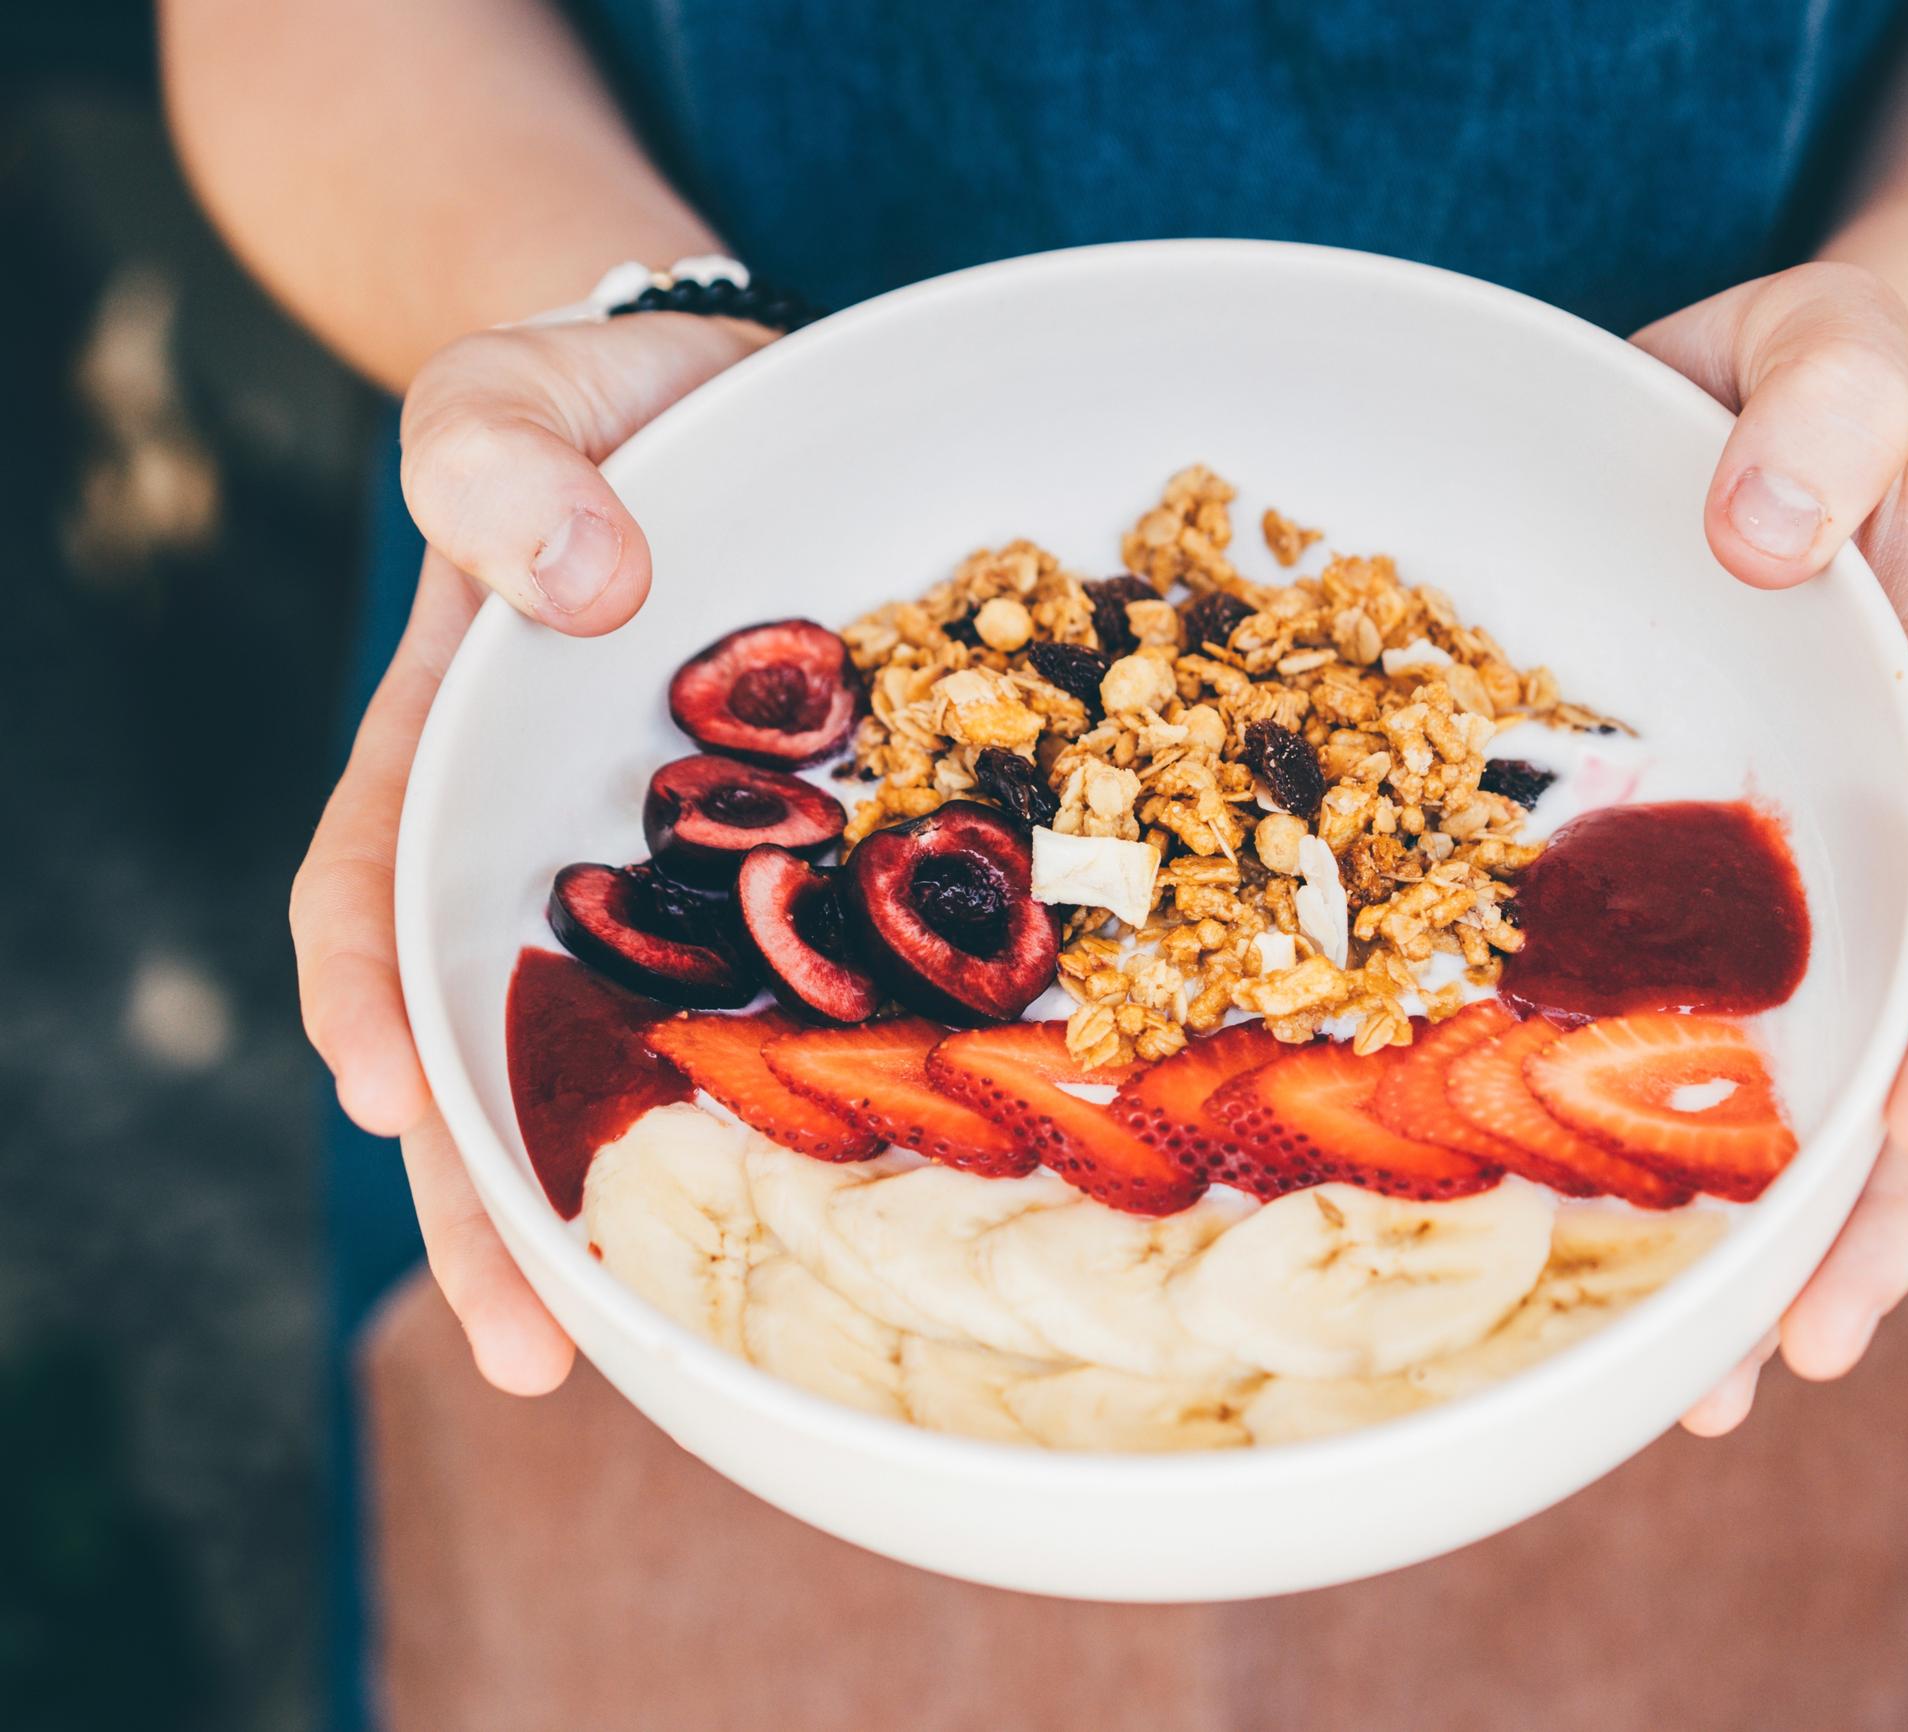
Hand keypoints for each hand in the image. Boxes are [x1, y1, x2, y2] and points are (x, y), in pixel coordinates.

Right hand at [291, 314, 772, 1393]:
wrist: (748, 403)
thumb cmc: (610, 412)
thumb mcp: (517, 396)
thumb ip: (497, 459)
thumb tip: (575, 589)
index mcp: (452, 757)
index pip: (375, 897)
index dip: (373, 1007)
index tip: (395, 1106)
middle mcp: (560, 852)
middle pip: (503, 1045)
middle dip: (500, 1203)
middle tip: (534, 1353)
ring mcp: (694, 880)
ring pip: (656, 1058)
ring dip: (654, 1203)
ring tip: (680, 1353)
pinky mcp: (819, 876)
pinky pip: (814, 998)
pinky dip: (815, 1097)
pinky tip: (866, 1198)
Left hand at [1631, 263, 1907, 1435]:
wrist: (1764, 416)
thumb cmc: (1791, 383)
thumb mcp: (1819, 348)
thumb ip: (1825, 414)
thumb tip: (1778, 543)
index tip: (1904, 1142)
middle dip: (1884, 1198)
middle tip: (1796, 1349)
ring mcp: (1855, 859)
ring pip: (1859, 1069)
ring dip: (1804, 1229)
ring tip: (1722, 1381)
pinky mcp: (1766, 884)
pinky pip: (1767, 1032)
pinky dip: (1728, 1148)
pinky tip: (1661, 1260)